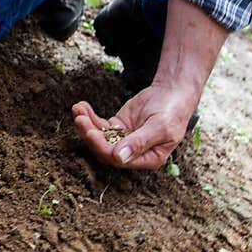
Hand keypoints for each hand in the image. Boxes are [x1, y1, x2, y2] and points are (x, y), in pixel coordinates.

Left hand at [72, 81, 199, 168]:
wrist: (173, 92)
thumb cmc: (173, 111)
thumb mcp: (160, 127)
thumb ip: (139, 142)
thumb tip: (119, 158)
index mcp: (147, 159)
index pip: (118, 160)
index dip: (102, 147)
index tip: (91, 132)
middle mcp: (132, 153)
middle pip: (104, 149)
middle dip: (90, 134)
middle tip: (80, 118)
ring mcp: (123, 139)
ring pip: (99, 137)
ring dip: (86, 124)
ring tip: (77, 109)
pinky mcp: (117, 126)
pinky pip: (99, 125)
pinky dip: (89, 116)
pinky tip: (81, 106)